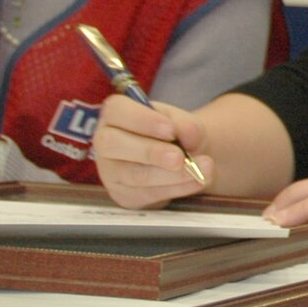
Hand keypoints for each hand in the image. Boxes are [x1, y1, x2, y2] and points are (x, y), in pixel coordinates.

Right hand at [91, 94, 213, 207]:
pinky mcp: (125, 195)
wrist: (184, 159)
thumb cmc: (175, 134)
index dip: (142, 120)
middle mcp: (105, 142)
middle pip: (114, 145)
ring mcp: (111, 172)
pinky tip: (197, 181)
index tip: (170, 129)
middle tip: (179, 157)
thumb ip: (185, 125)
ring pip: (135, 175)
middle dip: (150, 152)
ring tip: (202, 168)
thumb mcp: (183, 122)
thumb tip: (188, 133)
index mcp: (115, 114)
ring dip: (172, 175)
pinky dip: (178, 188)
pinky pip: (149, 194)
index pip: (116, 111)